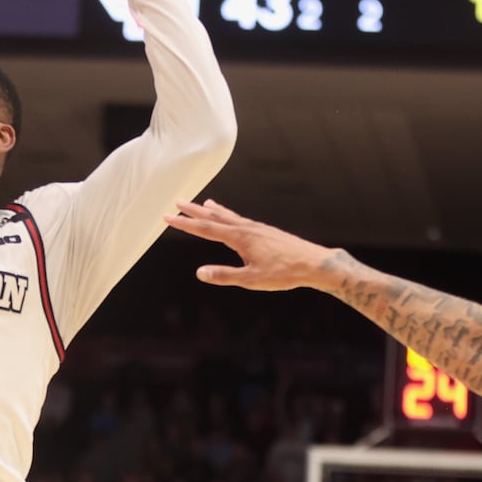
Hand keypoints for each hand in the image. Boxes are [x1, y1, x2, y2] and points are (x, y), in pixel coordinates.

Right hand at [163, 199, 336, 290]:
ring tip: (202, 204)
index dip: (185, 224)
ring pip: (229, 216)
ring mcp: (257, 228)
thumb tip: (199, 273)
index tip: (168, 217)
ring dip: (212, 211)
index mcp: (240, 238)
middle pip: (215, 217)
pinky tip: (231, 219)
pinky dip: (229, 216)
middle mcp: (246, 228)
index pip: (206, 229)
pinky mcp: (265, 232)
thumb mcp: (251, 279)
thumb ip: (225, 275)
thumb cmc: (284, 273)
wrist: (314, 263)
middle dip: (194, 211)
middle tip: (177, 202)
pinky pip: (240, 220)